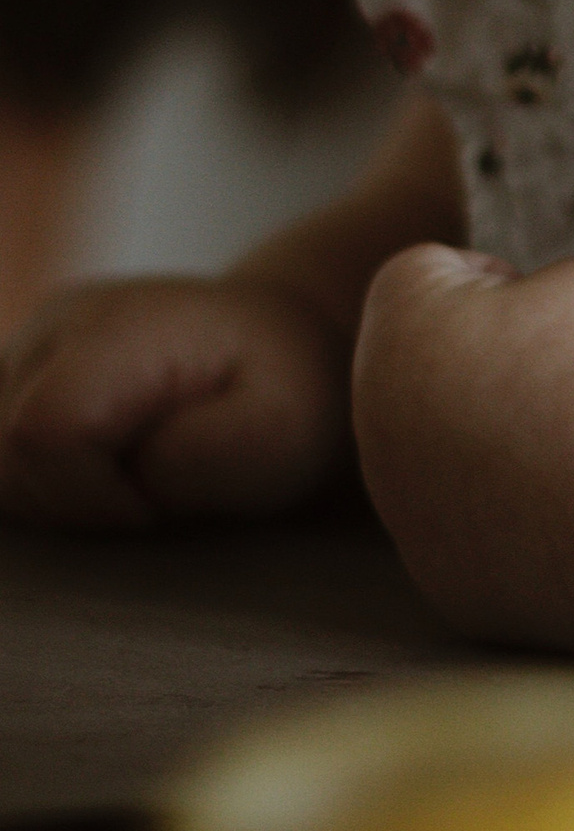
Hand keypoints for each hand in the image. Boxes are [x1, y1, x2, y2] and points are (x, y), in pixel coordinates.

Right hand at [0, 275, 350, 529]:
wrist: (281, 348)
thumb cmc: (288, 394)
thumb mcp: (287, 429)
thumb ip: (215, 453)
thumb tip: (138, 476)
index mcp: (120, 328)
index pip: (42, 434)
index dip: (89, 496)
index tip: (156, 506)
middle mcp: (56, 325)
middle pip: (6, 454)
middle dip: (72, 502)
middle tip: (152, 494)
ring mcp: (27, 346)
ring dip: (54, 494)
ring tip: (131, 480)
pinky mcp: (15, 375)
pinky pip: (0, 458)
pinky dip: (40, 484)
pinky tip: (98, 475)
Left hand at [351, 244, 573, 646]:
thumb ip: (525, 297)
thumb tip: (521, 346)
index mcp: (396, 335)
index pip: (424, 276)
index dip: (494, 276)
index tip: (549, 307)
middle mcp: (375, 429)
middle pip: (425, 374)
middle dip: (484, 367)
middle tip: (566, 379)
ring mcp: (408, 519)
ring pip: (443, 461)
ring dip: (496, 447)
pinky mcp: (449, 585)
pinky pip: (477, 535)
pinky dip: (519, 518)